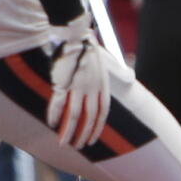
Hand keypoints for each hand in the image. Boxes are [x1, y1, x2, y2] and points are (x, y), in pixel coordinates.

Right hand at [47, 13, 110, 148]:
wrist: (75, 34)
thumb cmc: (88, 46)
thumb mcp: (107, 62)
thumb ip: (116, 72)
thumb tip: (130, 76)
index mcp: (102, 85)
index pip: (103, 113)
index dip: (97, 128)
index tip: (93, 140)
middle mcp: (92, 89)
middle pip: (89, 118)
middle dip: (84, 135)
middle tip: (78, 147)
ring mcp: (78, 87)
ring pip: (75, 115)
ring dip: (69, 131)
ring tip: (64, 143)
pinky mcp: (63, 82)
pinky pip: (58, 103)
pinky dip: (54, 114)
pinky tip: (51, 124)